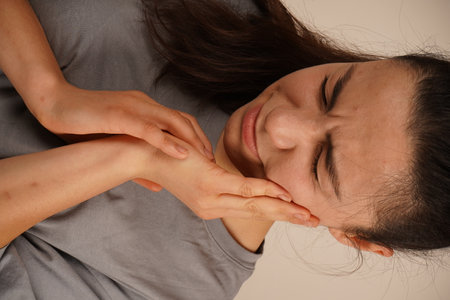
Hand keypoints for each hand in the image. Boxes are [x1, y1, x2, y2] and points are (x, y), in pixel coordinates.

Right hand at [34, 82, 213, 159]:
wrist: (56, 104)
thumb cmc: (84, 125)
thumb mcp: (115, 146)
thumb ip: (138, 163)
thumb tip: (158, 186)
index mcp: (144, 108)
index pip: (179, 120)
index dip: (195, 137)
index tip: (206, 157)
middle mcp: (143, 104)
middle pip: (182, 119)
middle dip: (200, 139)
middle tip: (211, 161)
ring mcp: (132, 108)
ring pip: (172, 121)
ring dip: (191, 140)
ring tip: (204, 159)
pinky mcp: (119, 116)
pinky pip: (149, 129)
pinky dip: (167, 141)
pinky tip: (181, 153)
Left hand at [134, 137, 317, 225]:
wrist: (143, 151)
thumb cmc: (173, 157)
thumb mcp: (200, 173)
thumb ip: (221, 179)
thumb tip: (237, 176)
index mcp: (212, 204)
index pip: (249, 210)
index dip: (276, 213)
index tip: (298, 215)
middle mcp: (212, 206)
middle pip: (256, 212)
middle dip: (287, 217)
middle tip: (313, 221)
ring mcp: (210, 196)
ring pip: (254, 204)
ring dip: (283, 209)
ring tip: (306, 214)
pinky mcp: (209, 182)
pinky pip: (244, 188)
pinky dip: (266, 190)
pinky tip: (284, 194)